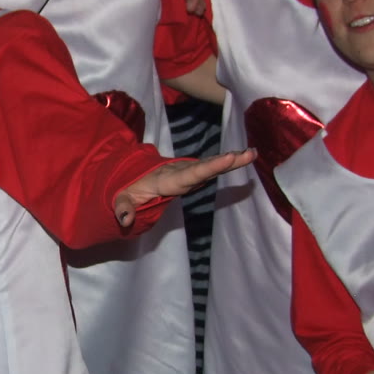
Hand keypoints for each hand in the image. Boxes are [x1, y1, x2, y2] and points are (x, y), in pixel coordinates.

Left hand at [113, 147, 253, 227]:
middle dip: (225, 161)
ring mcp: (188, 171)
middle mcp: (181, 171)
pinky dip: (228, 161)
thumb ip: (123, 208)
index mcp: (167, 178)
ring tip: (251, 154)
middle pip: (205, 166)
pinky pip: (211, 166)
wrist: (134, 175)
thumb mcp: (121, 198)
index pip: (189, 174)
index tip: (226, 158)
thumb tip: (125, 220)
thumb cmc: (129, 189)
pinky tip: (245, 157)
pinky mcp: (194, 172)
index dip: (208, 167)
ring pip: (211, 165)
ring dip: (231, 159)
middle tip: (246, 154)